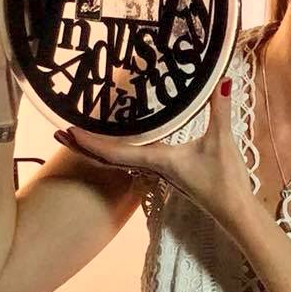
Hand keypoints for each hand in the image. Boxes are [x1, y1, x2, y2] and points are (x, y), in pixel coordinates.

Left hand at [54, 78, 254, 229]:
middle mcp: (152, 167)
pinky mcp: (165, 173)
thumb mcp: (221, 140)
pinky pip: (130, 162)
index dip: (91, 142)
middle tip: (57, 133)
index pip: (115, 152)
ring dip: (94, 150)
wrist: (233, 210)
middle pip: (107, 159)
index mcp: (158, 160)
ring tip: (73, 137)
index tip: (68, 131)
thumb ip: (220, 110)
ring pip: (116, 162)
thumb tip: (221, 81)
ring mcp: (157, 172)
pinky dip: (113, 152)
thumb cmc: (225, 180)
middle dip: (82, 147)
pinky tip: (111, 145)